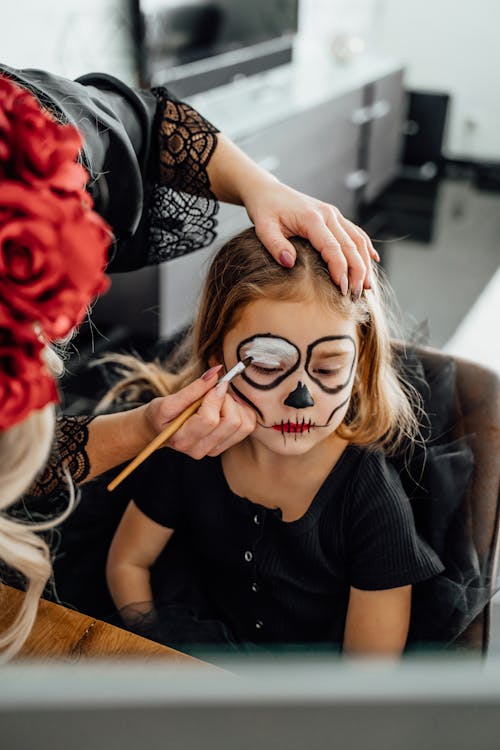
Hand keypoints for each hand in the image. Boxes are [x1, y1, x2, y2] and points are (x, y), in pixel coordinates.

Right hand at [144, 368, 255, 459]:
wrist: (159, 431)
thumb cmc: (161, 416)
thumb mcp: (166, 402)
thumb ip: (192, 390)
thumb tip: (215, 373)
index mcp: (184, 440)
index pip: (210, 419)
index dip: (215, 396)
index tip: (214, 382)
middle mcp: (201, 449)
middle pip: (232, 422)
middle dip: (226, 400)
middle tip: (213, 391)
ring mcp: (214, 450)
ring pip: (244, 425)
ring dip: (235, 406)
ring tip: (218, 399)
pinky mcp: (224, 446)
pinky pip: (247, 427)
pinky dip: (242, 412)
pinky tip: (227, 406)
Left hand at [243, 178, 378, 298]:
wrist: (268, 191)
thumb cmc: (265, 210)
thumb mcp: (263, 227)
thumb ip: (275, 245)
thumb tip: (289, 263)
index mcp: (312, 218)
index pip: (333, 248)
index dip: (340, 270)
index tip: (342, 290)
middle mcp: (328, 215)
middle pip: (351, 246)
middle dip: (357, 273)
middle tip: (356, 296)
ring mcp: (334, 215)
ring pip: (358, 240)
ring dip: (365, 264)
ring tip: (366, 287)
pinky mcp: (335, 217)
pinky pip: (356, 233)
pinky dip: (366, 248)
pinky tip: (373, 262)